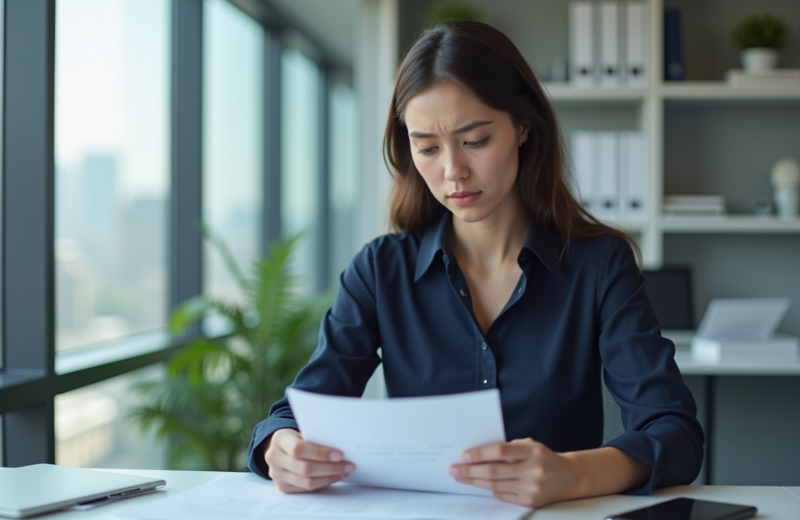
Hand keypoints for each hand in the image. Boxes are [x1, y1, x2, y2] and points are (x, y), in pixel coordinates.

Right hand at [264, 428, 354, 492]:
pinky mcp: (282, 487)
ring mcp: (277, 475)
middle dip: (330, 468)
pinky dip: (323, 483)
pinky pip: (306, 489)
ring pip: (307, 482)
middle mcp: (274, 458)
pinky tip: (334, 477)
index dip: (320, 453)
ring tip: (344, 471)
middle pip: (305, 468)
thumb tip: (341, 447)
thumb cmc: (296, 437)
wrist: (279, 448)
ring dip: (330, 477)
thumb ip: (315, 438)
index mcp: (279, 439)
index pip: (299, 449)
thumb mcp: (301, 431)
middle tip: (348, 465)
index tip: (339, 454)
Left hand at [448, 438, 578, 507]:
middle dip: (470, 470)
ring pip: (495, 485)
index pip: (501, 450)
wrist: (570, 477)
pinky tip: (480, 485)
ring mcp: (532, 488)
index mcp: (533, 451)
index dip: (480, 453)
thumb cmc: (544, 457)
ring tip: (461, 478)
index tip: (464, 455)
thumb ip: (508, 448)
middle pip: (494, 471)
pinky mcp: (530, 502)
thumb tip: (478, 454)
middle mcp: (533, 470)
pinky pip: (503, 496)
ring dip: (475, 481)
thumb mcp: (530, 446)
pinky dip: (490, 490)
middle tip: (454, 470)